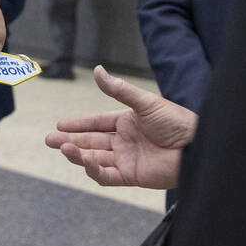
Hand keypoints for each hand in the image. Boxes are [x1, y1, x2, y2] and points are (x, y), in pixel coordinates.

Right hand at [45, 65, 196, 188]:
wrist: (196, 147)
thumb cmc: (176, 122)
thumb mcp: (145, 102)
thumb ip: (118, 89)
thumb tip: (97, 70)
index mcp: (128, 122)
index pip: (97, 123)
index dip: (79, 124)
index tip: (60, 124)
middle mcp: (125, 141)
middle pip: (91, 141)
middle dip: (70, 140)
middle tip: (50, 139)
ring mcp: (127, 159)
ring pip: (95, 158)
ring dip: (78, 154)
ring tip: (63, 148)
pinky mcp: (131, 176)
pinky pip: (107, 175)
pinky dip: (93, 169)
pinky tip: (83, 160)